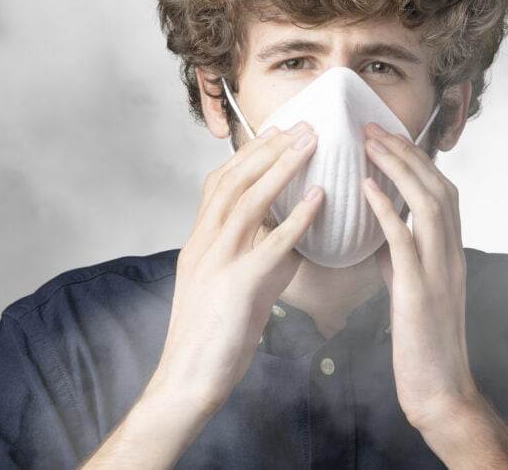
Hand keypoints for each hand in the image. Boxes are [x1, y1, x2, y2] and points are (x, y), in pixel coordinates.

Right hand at [153, 122, 323, 412]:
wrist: (187, 383)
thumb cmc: (213, 338)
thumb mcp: (232, 287)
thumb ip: (258, 258)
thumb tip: (292, 239)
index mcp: (198, 242)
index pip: (218, 183)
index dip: (248, 155)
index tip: (276, 133)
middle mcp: (203, 244)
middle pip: (233, 181)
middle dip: (268, 149)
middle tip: (302, 125)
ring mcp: (216, 263)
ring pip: (247, 201)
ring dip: (281, 168)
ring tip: (311, 144)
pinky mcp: (237, 287)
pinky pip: (270, 244)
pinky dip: (297, 217)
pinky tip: (320, 198)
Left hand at [361, 121, 478, 430]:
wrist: (441, 392)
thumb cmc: (423, 343)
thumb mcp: (413, 289)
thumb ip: (401, 256)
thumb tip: (381, 228)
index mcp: (451, 253)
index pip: (442, 192)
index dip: (417, 160)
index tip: (387, 137)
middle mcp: (452, 255)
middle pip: (439, 187)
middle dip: (406, 153)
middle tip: (373, 127)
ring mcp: (441, 272)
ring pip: (429, 204)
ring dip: (398, 169)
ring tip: (369, 144)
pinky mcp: (422, 293)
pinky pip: (406, 241)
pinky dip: (387, 210)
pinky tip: (367, 188)